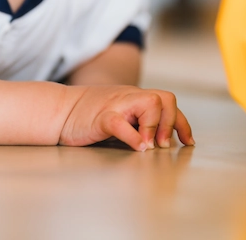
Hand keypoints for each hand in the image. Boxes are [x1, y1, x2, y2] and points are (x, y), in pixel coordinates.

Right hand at [59, 86, 194, 150]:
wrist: (58, 109)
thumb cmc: (87, 115)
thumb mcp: (117, 114)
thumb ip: (136, 121)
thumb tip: (159, 141)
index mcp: (134, 97)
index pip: (167, 102)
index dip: (181, 123)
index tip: (187, 141)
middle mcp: (129, 97)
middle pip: (164, 98)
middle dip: (172, 123)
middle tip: (164, 145)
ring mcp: (116, 105)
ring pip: (150, 103)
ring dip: (156, 127)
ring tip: (151, 146)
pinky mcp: (101, 118)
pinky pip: (122, 123)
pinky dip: (134, 137)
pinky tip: (138, 148)